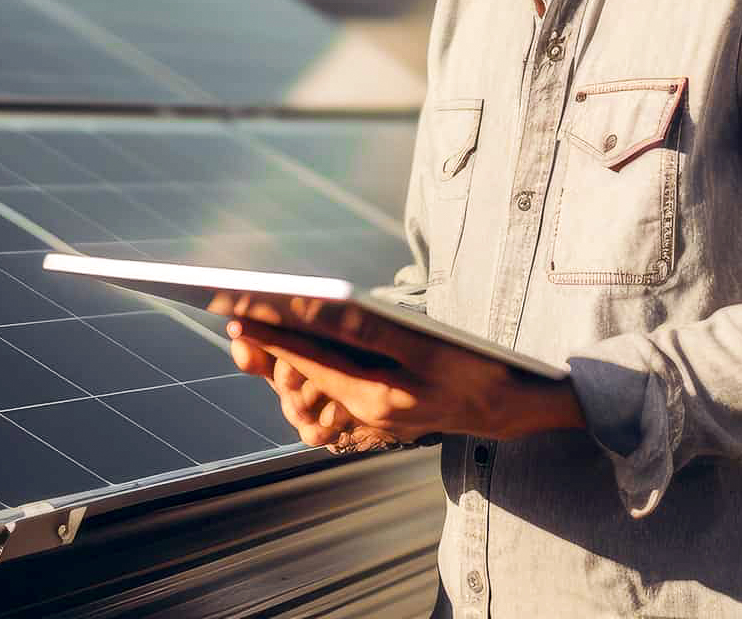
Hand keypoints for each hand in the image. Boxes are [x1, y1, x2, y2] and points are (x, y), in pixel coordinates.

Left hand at [214, 293, 584, 444]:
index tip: (235, 316)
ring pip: (304, 408)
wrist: (506, 407)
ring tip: (261, 347)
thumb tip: (320, 311)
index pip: (310, 361)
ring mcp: (370, 429)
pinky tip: (299, 375)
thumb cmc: (474, 367)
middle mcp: (367, 419)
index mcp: (377, 396)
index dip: (270, 336)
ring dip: (283, 378)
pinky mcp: (373, 430)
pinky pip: (324, 422)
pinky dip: (306, 399)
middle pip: (298, 388)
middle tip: (245, 324)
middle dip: (270, 355)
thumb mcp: (427, 342)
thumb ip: (371, 328)